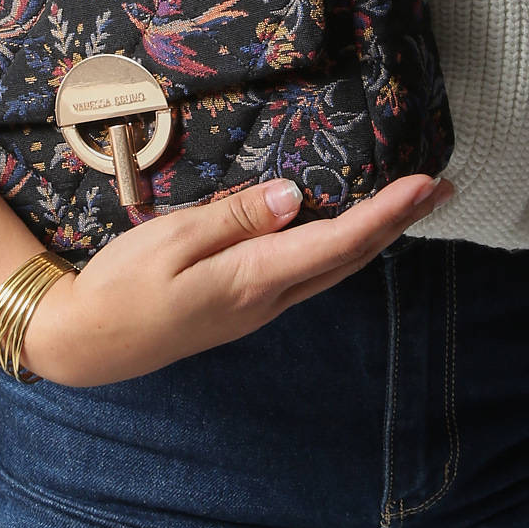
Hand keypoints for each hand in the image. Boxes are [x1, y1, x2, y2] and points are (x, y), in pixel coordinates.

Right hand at [20, 171, 455, 386]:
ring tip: (407, 205)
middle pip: (348, 258)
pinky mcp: (245, 306)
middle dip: (398, 224)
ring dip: (375, 237)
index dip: (386, 214)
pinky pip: (307, 273)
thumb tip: (293, 197)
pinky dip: (340, 247)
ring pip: (332, 268)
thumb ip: (234, 218)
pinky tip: (344, 231)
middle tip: (440, 188)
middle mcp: (268, 300)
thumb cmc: (121, 286)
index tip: (424, 185)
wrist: (88, 342)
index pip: (337, 242)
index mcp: (253, 280)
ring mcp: (259, 308)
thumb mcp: (171, 240)